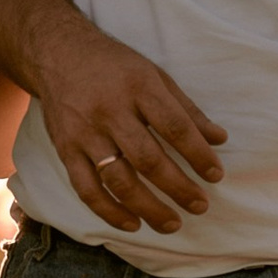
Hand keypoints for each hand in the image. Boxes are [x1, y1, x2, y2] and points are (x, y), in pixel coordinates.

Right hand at [33, 13, 227, 233]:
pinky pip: (87, 189)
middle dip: (178, 187)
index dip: (198, 154)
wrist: (57, 53)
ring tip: (172, 223)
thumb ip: (187, 110)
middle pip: (148, 158)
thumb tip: (220, 139)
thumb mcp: (155, 75)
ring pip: (118, 179)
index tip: (216, 175)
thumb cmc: (114, 66)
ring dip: (148, 207)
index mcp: (138, 87)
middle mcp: (110, 110)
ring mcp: (84, 133)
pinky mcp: (65, 149)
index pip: (175, 127)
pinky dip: (109, 211)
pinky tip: (132, 223)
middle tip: (201, 205)